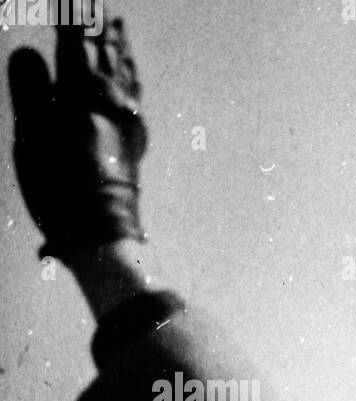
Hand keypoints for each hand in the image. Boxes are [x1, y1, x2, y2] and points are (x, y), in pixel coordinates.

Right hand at [8, 1, 147, 261]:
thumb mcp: (32, 135)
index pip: (74, 41)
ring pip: (125, 71)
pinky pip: (135, 95)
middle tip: (96, 0)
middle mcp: (113, 103)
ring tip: (117, 23)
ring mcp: (128, 122)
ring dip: (118, 44)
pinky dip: (130, 74)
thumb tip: (30, 52)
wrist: (102, 231)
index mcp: (84, 94)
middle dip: (97, 22)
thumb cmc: (61, 186)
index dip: (70, 14)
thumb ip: (30, 89)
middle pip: (105, 52)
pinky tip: (131, 73)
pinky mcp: (135, 141)